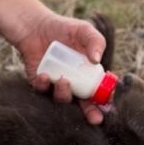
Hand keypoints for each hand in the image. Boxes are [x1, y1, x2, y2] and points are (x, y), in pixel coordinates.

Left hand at [14, 8, 106, 124]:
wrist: (37, 26)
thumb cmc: (64, 28)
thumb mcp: (85, 31)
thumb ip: (96, 41)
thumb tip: (96, 60)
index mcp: (87, 75)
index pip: (98, 92)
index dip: (103, 102)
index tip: (106, 107)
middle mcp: (73, 84)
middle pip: (83, 105)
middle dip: (89, 114)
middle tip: (95, 118)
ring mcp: (55, 85)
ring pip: (62, 100)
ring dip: (64, 95)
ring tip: (64, 80)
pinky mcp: (38, 83)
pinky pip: (42, 92)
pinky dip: (44, 86)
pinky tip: (44, 76)